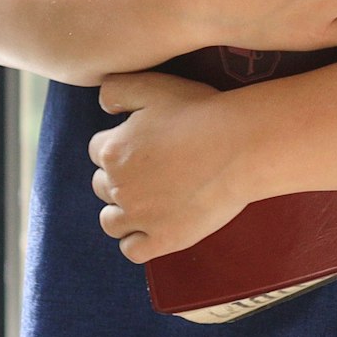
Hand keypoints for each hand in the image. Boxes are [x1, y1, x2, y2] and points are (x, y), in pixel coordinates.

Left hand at [90, 71, 253, 262]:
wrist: (240, 147)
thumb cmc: (200, 113)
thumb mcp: (153, 87)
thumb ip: (117, 90)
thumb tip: (103, 105)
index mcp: (113, 150)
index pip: (97, 150)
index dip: (118, 143)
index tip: (140, 142)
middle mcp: (119, 186)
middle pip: (102, 185)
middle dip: (119, 177)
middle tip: (150, 169)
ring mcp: (140, 217)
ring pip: (110, 220)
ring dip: (121, 211)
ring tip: (146, 200)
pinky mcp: (163, 240)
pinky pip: (132, 250)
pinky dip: (135, 241)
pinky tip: (150, 228)